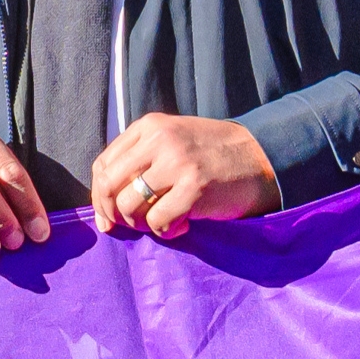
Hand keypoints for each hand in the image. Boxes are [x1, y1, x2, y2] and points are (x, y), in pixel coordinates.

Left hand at [87, 114, 280, 238]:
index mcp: (149, 127)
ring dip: (141, 224)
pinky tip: (182, 226)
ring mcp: (177, 163)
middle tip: (128, 226)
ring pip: (129, 205)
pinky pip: (158, 221)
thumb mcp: (173, 141)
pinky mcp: (195, 188)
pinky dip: (165, 231)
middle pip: (109, 185)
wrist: (260, 158)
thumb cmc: (213, 155)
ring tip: (162, 222)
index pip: (103, 164)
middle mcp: (159, 141)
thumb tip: (105, 203)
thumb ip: (140, 160)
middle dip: (113, 214)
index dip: (99, 196)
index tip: (108, 216)